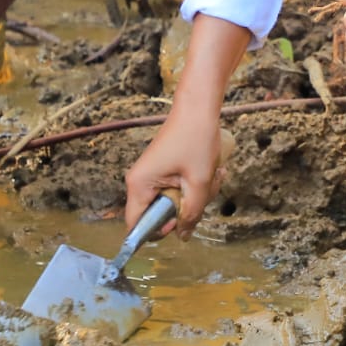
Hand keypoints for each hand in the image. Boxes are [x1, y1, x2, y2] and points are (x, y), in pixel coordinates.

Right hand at [124, 108, 224, 238]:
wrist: (198, 108)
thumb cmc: (196, 139)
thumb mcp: (199, 182)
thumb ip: (191, 213)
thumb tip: (183, 236)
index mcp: (139, 184)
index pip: (136, 225)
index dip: (157, 231)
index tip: (178, 223)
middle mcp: (139, 181)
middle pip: (157, 215)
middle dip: (184, 210)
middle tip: (201, 193)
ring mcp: (151, 175)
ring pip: (171, 202)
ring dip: (193, 196)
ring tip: (209, 178)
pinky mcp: (162, 170)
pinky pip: (175, 189)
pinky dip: (193, 185)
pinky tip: (207, 173)